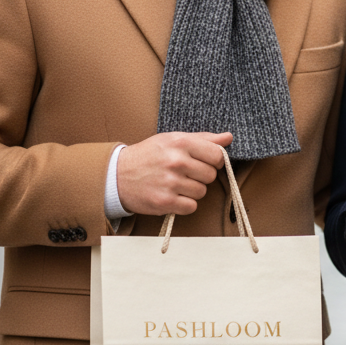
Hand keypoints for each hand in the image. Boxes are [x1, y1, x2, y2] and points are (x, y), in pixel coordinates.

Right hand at [116, 132, 231, 215]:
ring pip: (202, 192)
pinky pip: (191, 206)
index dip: (214, 161)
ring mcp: (171, 183)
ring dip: (192, 191)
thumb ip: (202, 139)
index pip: (217, 155)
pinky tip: (172, 195)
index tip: (204, 162)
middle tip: (185, 173)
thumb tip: (228, 138)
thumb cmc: (148, 155)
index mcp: (180, 142)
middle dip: (201, 176)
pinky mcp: (165, 202)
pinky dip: (184, 204)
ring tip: (176, 184)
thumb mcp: (172, 139)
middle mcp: (177, 161)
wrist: (117, 175)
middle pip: (211, 175)